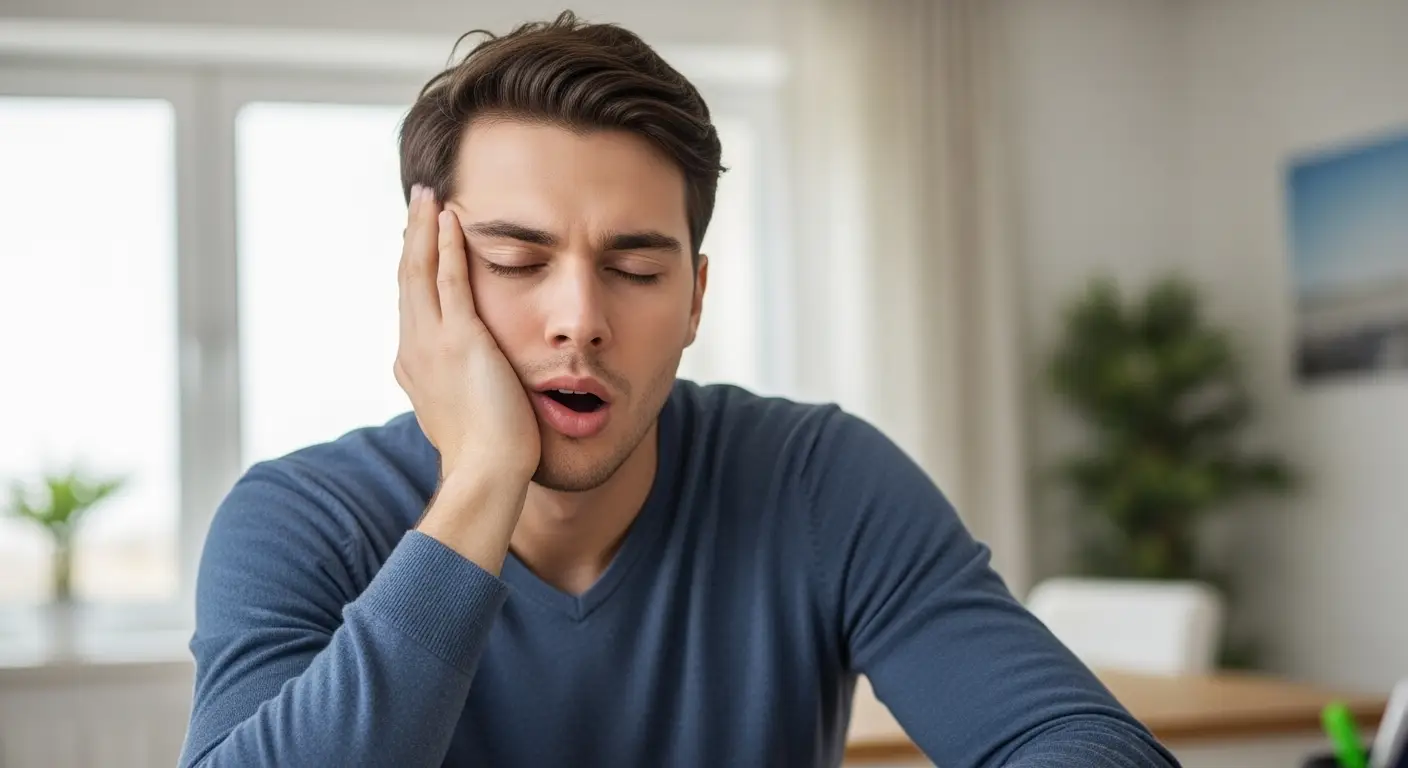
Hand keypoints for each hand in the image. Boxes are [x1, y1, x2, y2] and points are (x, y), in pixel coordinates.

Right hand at [394, 184, 539, 481]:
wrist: (486, 472)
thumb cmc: (486, 454)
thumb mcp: (463, 412)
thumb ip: (460, 387)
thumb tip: (470, 381)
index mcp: (413, 366)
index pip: (411, 304)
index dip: (413, 267)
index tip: (419, 239)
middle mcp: (413, 349)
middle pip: (407, 279)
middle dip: (412, 237)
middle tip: (419, 201)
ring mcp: (432, 342)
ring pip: (419, 271)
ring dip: (424, 229)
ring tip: (429, 196)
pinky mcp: (460, 340)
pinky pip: (449, 280)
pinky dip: (446, 246)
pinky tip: (452, 219)